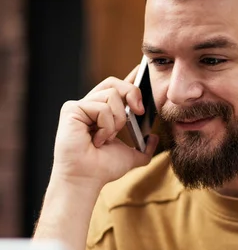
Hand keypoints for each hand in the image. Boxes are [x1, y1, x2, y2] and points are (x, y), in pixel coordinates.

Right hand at [52, 67, 158, 189]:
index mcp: (101, 113)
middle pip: (114, 83)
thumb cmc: (102, 169)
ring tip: (107, 138)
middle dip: (132, 93)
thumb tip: (154, 138)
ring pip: (111, 96)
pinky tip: (97, 140)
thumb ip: (144, 149)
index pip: (116, 88)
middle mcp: (89, 106)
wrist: (87, 179)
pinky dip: (106, 126)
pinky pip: (101, 107)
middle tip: (140, 110)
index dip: (129, 77)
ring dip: (117, 120)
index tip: (143, 69)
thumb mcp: (130, 157)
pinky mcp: (72, 110)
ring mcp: (79, 107)